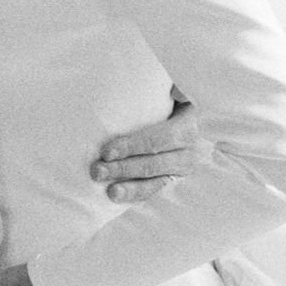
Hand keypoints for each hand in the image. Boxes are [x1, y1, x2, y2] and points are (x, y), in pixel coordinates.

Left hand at [91, 92, 206, 201]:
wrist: (183, 113)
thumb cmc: (169, 96)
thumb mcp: (174, 88)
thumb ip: (172, 87)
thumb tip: (167, 87)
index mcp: (188, 125)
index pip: (160, 139)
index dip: (133, 146)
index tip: (107, 151)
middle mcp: (188, 149)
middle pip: (154, 163)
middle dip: (124, 168)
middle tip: (97, 170)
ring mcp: (181, 167)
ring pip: (155, 181)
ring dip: (131, 188)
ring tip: (110, 193)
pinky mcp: (172, 178)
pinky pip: (154, 189)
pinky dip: (136, 194)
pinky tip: (117, 197)